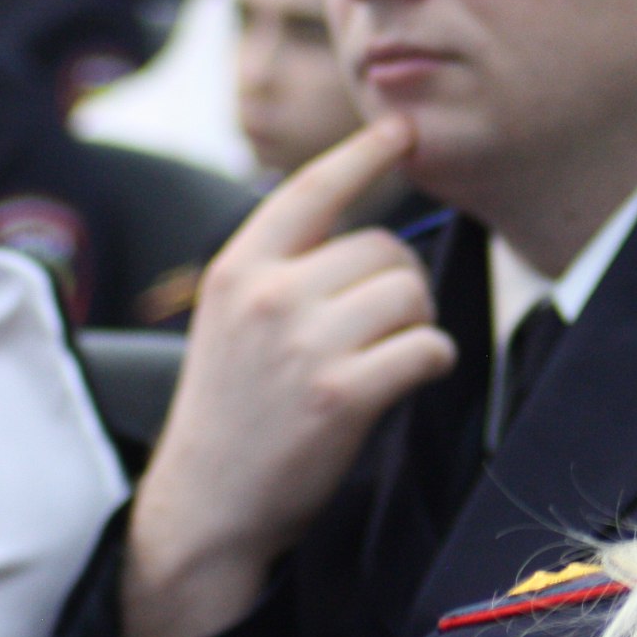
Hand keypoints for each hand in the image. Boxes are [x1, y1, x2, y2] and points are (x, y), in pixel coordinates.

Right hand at [121, 119, 457, 636]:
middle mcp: (268, 295)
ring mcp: (303, 344)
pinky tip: (404, 381)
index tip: (402, 129)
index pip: (311, 189)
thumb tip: (374, 233)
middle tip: (380, 327)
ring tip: (385, 356)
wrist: (206, 507)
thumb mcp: (234, 319)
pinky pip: (428, 348)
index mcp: (238, 268)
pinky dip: (431, 362)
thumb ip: (286, 270)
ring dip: (417, 324)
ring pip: (412, 294)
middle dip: (401, 283)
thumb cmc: (234, 409)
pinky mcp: (341, 395)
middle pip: (386, 249)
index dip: (363, 154)